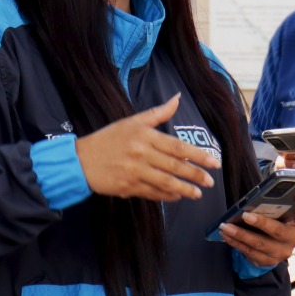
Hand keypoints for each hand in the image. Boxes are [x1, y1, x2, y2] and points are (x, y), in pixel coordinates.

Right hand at [74, 96, 218, 202]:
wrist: (80, 160)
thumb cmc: (108, 139)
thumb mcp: (132, 122)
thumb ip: (158, 113)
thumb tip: (177, 99)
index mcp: (144, 136)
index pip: (177, 147)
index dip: (198, 156)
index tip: (213, 163)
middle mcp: (141, 154)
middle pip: (175, 166)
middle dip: (196, 175)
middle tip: (210, 181)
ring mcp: (135, 172)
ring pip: (166, 182)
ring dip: (185, 189)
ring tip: (198, 194)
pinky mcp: (128, 187)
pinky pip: (153, 193)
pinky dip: (167, 196)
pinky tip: (177, 196)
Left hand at [218, 201, 294, 268]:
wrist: (273, 246)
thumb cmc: (274, 220)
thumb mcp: (278, 211)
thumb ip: (274, 203)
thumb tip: (257, 194)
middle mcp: (294, 238)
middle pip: (278, 231)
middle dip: (260, 223)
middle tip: (245, 215)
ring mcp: (283, 252)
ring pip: (259, 243)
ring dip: (240, 234)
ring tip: (225, 226)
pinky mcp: (270, 261)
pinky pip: (250, 252)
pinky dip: (236, 243)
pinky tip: (227, 236)